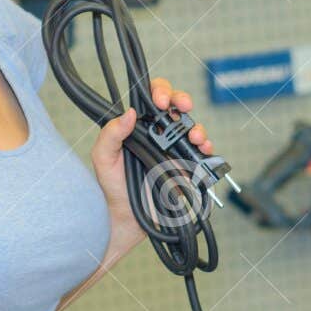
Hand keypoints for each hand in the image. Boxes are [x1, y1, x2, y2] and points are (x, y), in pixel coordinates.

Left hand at [91, 78, 214, 264]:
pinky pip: (202, 153)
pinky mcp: (186, 166)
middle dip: (183, 100)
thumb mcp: (103, 158)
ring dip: (196, 127)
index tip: (160, 101)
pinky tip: (203, 149)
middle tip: (182, 106)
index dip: (159, 92)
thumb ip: (111, 134)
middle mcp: (159, 135)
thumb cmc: (112, 187)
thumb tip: (129, 113)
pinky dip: (207, 148)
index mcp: (139, 127)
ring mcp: (174, 150)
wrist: (127, 217)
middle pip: (176, 107)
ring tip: (194, 136)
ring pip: (192, 128)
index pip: (151, 99)